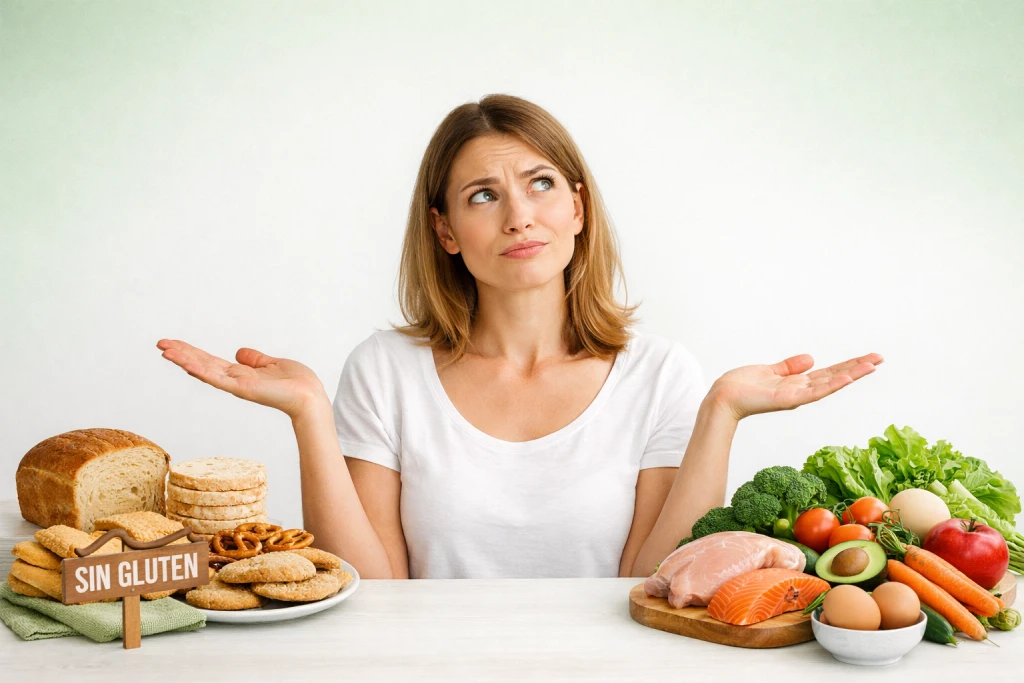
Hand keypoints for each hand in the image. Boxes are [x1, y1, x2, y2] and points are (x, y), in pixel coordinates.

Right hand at [156, 339, 327, 418]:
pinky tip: (187, 364)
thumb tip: (239, 352)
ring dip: (185, 360)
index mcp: (241, 374)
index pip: (210, 361)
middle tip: (160, 343)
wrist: (310, 396)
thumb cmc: (297, 383)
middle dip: (181, 354)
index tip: (173, 344)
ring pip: (205, 371)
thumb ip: (254, 359)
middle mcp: (235, 380)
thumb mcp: (272, 364)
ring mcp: (237, 385)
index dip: (192, 352)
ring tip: (165, 351)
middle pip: (202, 364)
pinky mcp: (244, 389)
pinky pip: (219, 380)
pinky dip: (203, 372)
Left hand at [708, 353, 883, 421]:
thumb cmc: (741, 386)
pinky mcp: (789, 399)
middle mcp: (800, 391)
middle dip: (857, 368)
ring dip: (851, 374)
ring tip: (872, 365)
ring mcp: (797, 396)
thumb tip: (811, 359)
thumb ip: (790, 367)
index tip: (867, 358)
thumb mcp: (769, 371)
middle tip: (880, 358)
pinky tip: (847, 376)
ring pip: (830, 383)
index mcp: (796, 384)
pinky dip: (832, 383)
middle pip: (834, 377)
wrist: (723, 397)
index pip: (827, 373)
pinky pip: (815, 391)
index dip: (847, 366)